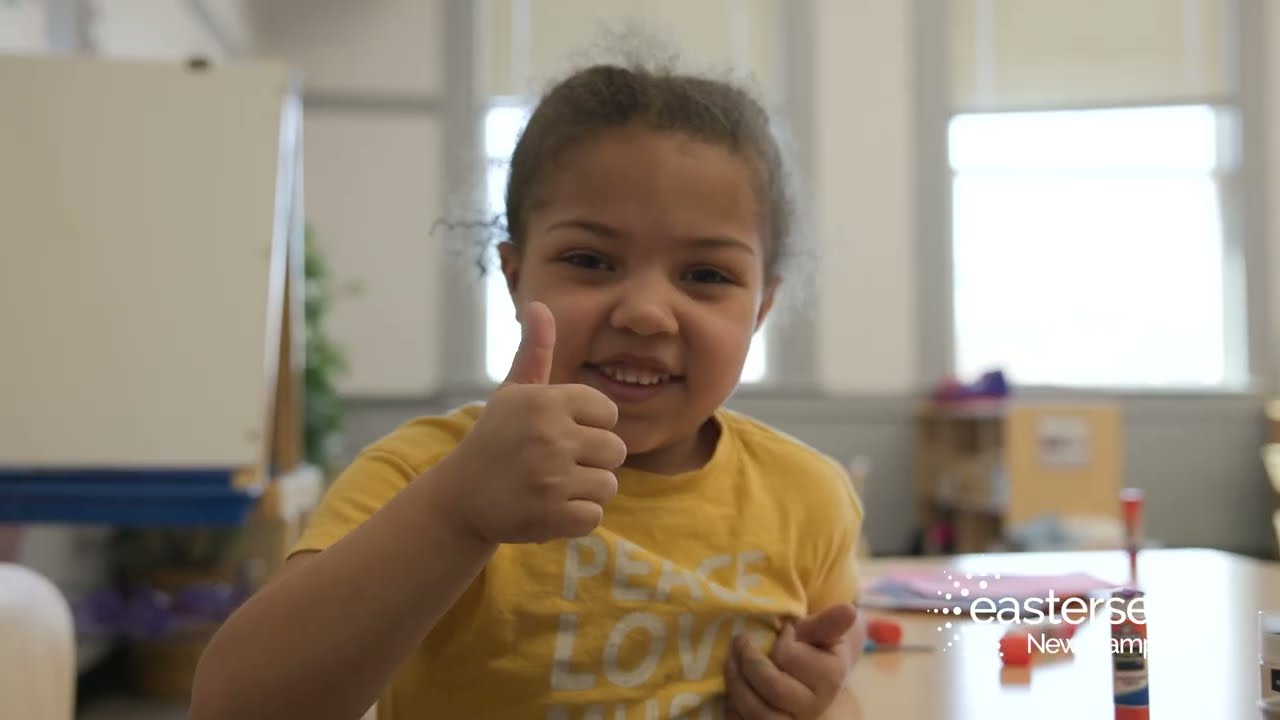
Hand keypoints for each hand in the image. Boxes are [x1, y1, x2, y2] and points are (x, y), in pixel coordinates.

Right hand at [434, 301, 626, 543]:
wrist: (459, 498)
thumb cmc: (495, 439)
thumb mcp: (512, 392)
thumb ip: (535, 351)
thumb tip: (539, 305)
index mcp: (545, 402)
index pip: (607, 412)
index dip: (589, 425)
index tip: (560, 432)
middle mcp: (550, 437)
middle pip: (616, 450)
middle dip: (592, 460)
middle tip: (557, 463)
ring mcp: (551, 479)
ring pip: (608, 485)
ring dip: (585, 490)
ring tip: (553, 485)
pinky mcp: (551, 516)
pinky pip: (594, 517)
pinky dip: (575, 518)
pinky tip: (549, 508)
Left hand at [724, 604, 857, 718]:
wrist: (808, 676)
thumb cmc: (811, 646)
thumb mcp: (819, 631)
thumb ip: (828, 622)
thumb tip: (849, 610)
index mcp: (829, 679)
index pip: (790, 658)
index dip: (781, 642)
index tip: (782, 632)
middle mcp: (813, 708)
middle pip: (773, 689)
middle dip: (749, 662)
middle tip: (739, 641)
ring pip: (756, 714)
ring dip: (736, 682)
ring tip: (730, 661)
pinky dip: (732, 706)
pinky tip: (734, 686)